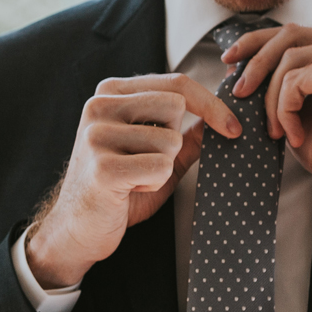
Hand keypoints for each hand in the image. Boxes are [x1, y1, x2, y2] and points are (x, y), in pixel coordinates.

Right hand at [25, 74, 241, 287]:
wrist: (78, 228)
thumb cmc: (119, 189)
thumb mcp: (157, 154)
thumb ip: (187, 133)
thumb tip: (224, 115)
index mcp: (110, 93)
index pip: (175, 83)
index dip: (212, 104)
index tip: (233, 127)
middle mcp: (98, 106)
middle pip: (176, 105)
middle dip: (175, 141)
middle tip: (148, 162)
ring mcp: (96, 134)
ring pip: (171, 141)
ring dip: (163, 168)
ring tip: (134, 179)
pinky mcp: (102, 166)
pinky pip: (160, 168)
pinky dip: (153, 184)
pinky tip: (129, 190)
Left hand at [221, 23, 311, 222]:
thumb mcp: (302, 110)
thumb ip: (281, 84)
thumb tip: (237, 66)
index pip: (297, 32)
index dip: (257, 42)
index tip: (229, 61)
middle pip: (290, 35)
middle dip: (255, 62)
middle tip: (237, 93)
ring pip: (289, 58)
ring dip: (271, 100)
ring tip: (275, 132)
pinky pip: (296, 79)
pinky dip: (284, 109)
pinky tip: (294, 134)